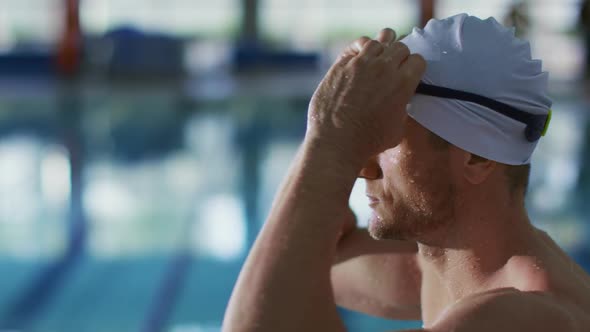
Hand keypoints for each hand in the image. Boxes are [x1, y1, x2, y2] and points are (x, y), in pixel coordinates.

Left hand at [306, 28, 425, 163]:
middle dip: (399, 57)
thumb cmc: (368, 141)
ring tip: (378, 60)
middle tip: (393, 67)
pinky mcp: (342, 64)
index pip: (418, 60)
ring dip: (381, 49)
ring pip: (379, 41)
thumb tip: (401, 99)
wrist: (336, 142)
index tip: (408, 74)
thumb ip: (402, 107)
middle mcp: (384, 68)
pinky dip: (362, 47)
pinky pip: (357, 45)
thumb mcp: (398, 128)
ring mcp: (361, 63)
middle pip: (400, 47)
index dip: (414, 67)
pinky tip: (361, 56)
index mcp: (403, 83)